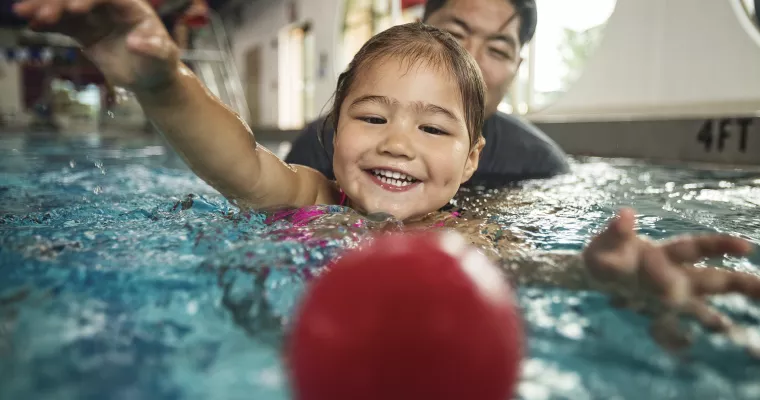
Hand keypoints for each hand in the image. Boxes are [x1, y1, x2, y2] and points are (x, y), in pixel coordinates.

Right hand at [14, 0, 179, 91]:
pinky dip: (48, 24)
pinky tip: (32, 25)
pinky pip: (63, 24)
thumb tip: (135, 43)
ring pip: (66, 8)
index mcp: (130, 6)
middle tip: (41, 15)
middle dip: (59, 3)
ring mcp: (95, 18)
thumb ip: (153, 49)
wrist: (152, 78)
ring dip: (46, 9)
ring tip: (24, 14)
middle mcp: (110, 7)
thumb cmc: (162, 64)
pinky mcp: (85, 32)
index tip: (73, 10)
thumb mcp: (164, 58)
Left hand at [583, 208, 759, 354]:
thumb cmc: (603, 252)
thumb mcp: (605, 241)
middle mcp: (673, 276)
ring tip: (732, 328)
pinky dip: (677, 339)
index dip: (720, 246)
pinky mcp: (656, 314)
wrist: (594, 273)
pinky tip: (687, 344)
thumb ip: (616, 231)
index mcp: (664, 255)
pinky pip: (671, 329)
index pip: (697, 248)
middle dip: (742, 284)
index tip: (746, 246)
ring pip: (701, 307)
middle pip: (712, 279)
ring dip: (716, 317)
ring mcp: (668, 298)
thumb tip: (626, 213)